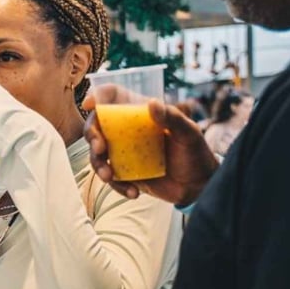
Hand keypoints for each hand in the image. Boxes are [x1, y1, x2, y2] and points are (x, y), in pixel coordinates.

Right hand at [83, 85, 217, 205]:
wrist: (199, 186)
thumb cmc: (196, 153)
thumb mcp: (189, 132)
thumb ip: (172, 117)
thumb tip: (152, 104)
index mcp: (139, 114)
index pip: (113, 97)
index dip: (98, 96)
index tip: (90, 104)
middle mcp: (127, 131)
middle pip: (97, 125)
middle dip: (92, 134)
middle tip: (100, 148)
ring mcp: (124, 153)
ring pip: (97, 154)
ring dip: (98, 164)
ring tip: (108, 176)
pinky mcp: (125, 174)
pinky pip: (112, 179)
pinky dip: (118, 186)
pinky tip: (134, 192)